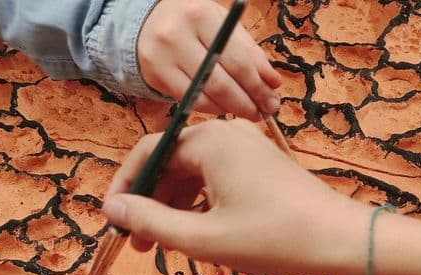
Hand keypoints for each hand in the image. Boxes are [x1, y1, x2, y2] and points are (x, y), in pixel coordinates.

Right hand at [103, 120, 366, 274]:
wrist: (340, 239)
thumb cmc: (273, 237)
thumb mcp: (202, 237)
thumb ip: (150, 221)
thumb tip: (113, 208)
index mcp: (211, 140)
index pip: (150, 151)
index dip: (126, 185)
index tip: (114, 219)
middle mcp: (227, 134)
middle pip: (171, 161)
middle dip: (151, 202)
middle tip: (139, 243)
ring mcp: (247, 147)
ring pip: (193, 173)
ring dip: (174, 206)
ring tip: (164, 245)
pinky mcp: (260, 164)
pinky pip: (216, 178)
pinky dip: (200, 203)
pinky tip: (195, 233)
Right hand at [138, 0, 281, 120]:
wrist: (147, 22)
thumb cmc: (194, 22)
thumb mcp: (223, 25)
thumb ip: (250, 52)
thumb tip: (273, 83)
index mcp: (202, 16)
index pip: (238, 61)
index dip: (258, 86)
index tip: (273, 101)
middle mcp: (178, 36)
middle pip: (221, 82)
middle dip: (247, 102)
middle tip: (263, 113)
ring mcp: (162, 57)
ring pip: (204, 95)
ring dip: (231, 108)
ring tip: (247, 112)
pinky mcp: (154, 75)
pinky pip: (189, 100)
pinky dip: (211, 108)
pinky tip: (224, 108)